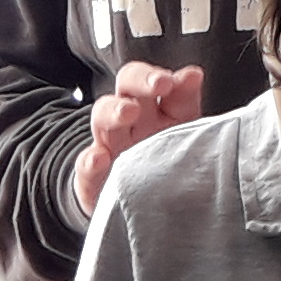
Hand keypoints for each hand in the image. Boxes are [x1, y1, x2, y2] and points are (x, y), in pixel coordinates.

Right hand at [77, 59, 208, 213]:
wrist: (134, 205)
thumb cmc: (165, 164)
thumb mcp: (184, 133)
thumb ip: (186, 103)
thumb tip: (193, 74)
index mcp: (159, 109)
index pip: (157, 81)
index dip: (166, 76)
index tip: (185, 79)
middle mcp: (132, 120)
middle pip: (128, 85)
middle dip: (142, 80)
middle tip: (160, 84)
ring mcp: (110, 145)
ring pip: (103, 116)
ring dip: (115, 110)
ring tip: (129, 112)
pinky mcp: (93, 175)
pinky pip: (86, 164)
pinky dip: (90, 161)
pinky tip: (99, 159)